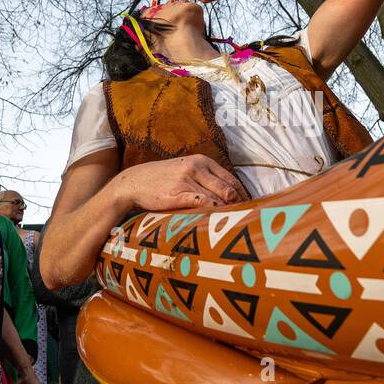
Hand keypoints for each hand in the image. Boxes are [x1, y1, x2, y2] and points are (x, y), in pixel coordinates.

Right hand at [118, 154, 249, 210]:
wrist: (134, 182)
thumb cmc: (163, 178)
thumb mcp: (186, 169)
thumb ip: (206, 177)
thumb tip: (230, 192)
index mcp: (202, 161)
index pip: (231, 178)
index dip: (242, 194)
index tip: (248, 207)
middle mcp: (196, 167)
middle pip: (227, 188)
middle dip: (238, 205)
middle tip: (245, 218)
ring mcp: (186, 180)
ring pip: (217, 197)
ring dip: (227, 211)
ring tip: (234, 223)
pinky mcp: (177, 194)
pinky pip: (202, 203)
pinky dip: (212, 211)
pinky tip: (216, 221)